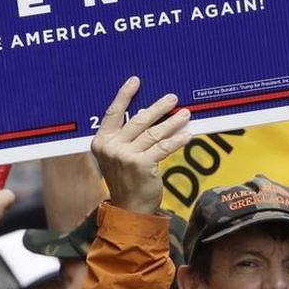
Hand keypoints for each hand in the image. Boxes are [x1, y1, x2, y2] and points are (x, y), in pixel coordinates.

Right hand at [90, 77, 190, 213]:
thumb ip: (125, 137)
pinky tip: (187, 134)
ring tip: (185, 114)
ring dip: (172, 122)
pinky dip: (177, 140)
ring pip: (154, 133)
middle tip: (172, 98)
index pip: (113, 112)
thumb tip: (147, 113)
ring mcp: (126, 156)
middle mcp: (111, 147)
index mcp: (101, 142)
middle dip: (158, 107)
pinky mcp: (142, 165)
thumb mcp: (117, 156)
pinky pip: (164, 147)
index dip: (124, 95)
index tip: (135, 81)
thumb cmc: (126, 180)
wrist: (129, 208)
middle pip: (138, 120)